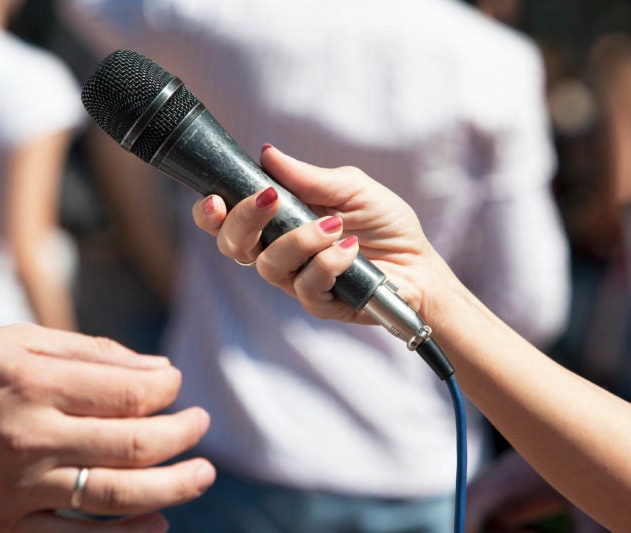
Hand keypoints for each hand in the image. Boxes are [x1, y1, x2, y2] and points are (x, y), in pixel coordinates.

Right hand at [0, 324, 212, 531]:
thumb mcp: (16, 344)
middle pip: (132, 444)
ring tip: (203, 475)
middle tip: (201, 424)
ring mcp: (19, 490)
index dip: (166, 389)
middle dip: (182, 434)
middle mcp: (30, 438)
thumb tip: (158, 368)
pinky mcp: (7, 530)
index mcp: (34, 383)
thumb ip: (89, 352)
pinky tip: (158, 522)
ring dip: (172, 487)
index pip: (128, 393)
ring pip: (116, 496)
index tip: (176, 384)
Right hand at [191, 145, 452, 325]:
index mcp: (278, 220)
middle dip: (245, 220)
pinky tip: (352, 250)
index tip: (215, 199)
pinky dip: (328, 262)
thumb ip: (309, 177)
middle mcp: (279, 251)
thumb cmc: (385, 224)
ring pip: (269, 265)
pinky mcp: (318, 302)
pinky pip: (306, 285)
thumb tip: (267, 154)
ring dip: (299, 240)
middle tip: (271, 200)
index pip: (227, 220)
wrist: (420, 264)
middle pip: (233, 245)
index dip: (210, 213)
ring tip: (335, 226)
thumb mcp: (351, 188)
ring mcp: (296, 279)